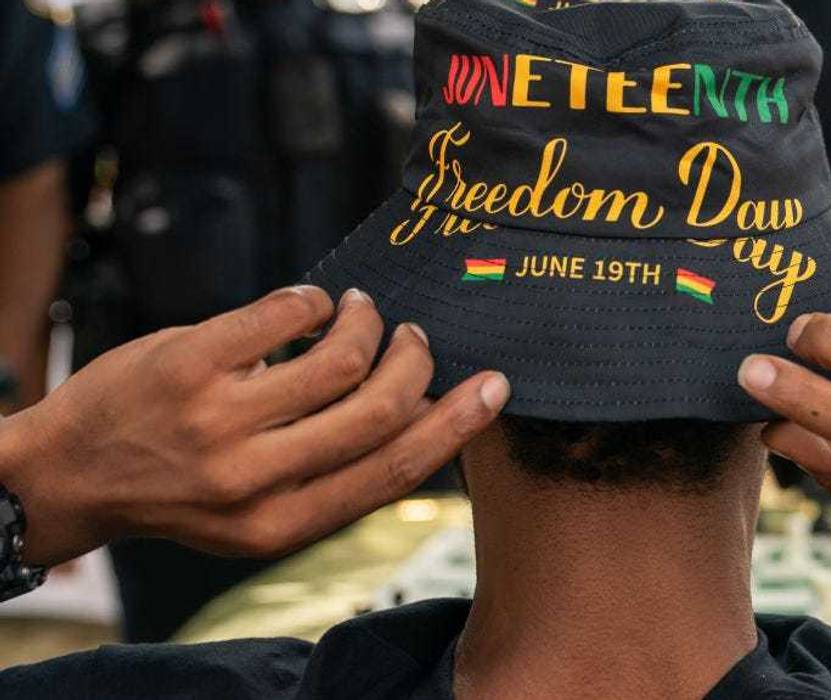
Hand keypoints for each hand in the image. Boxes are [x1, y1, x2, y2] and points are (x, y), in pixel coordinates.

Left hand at [0, 286, 509, 566]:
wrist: (69, 472)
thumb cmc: (180, 488)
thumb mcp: (260, 512)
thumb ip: (333, 472)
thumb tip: (421, 411)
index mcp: (282, 523)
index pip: (393, 470)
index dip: (455, 424)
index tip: (494, 387)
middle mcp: (253, 479)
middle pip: (379, 410)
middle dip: (416, 361)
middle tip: (415, 337)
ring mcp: (217, 419)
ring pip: (339, 357)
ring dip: (367, 323)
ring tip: (360, 312)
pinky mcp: (188, 363)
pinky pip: (284, 314)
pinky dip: (313, 301)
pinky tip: (309, 303)